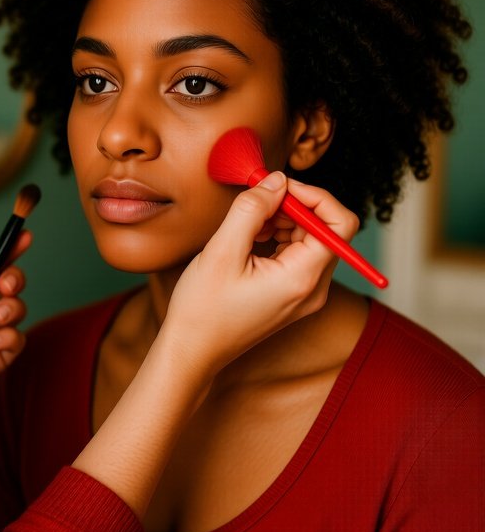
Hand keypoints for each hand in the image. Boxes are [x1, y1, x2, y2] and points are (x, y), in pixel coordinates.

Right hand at [73, 172, 357, 516]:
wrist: (191, 351)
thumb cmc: (203, 309)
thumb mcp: (222, 250)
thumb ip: (252, 210)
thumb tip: (277, 180)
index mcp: (303, 278)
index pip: (340, 225)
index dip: (316, 197)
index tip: (281, 187)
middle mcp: (313, 288)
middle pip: (326, 230)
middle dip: (293, 207)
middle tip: (256, 201)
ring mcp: (303, 294)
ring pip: (310, 240)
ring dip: (283, 221)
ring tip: (246, 225)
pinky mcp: (290, 296)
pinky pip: (296, 255)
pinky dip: (277, 238)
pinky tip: (248, 240)